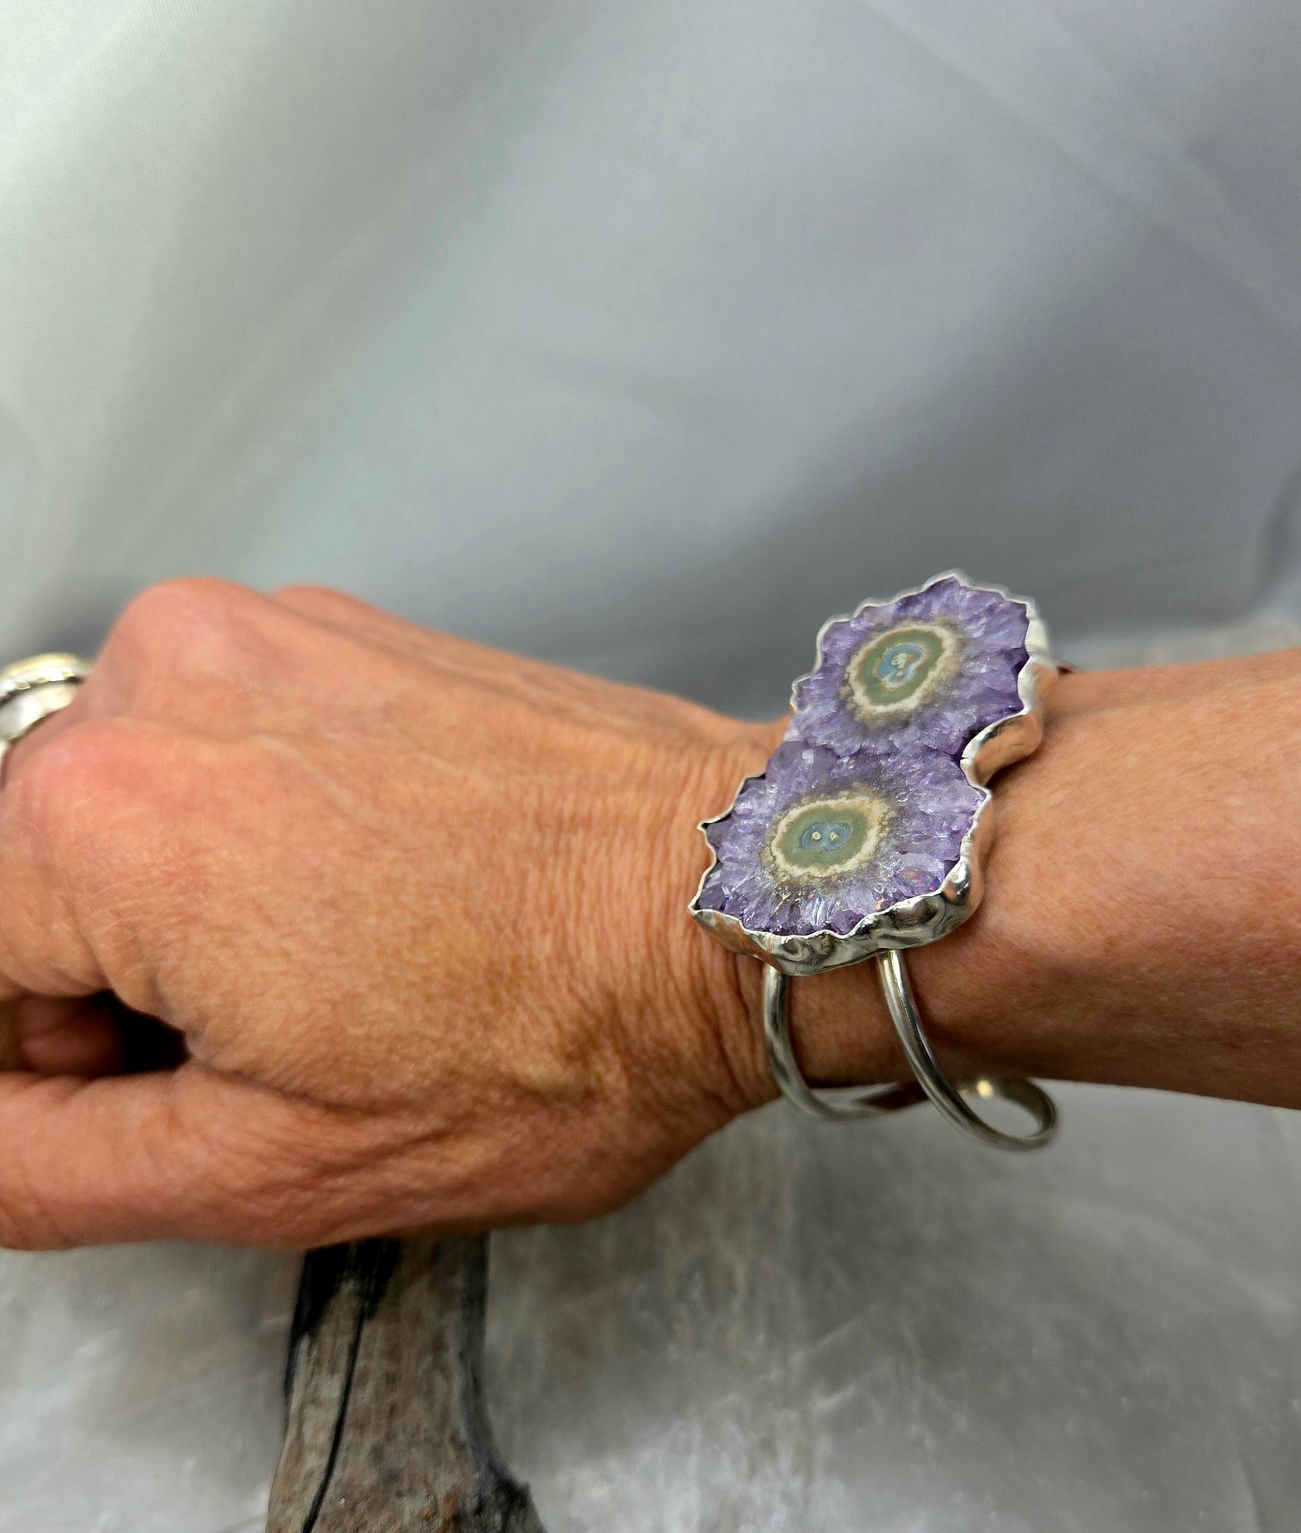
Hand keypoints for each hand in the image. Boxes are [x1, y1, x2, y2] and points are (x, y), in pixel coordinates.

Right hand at [0, 580, 772, 1247]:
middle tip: (283, 1040)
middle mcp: (164, 679)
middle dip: (114, 982)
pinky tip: (381, 889)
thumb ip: (41, 1165)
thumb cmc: (564, 1026)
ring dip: (187, 905)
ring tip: (351, 963)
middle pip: (31, 875)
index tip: (154, 1089)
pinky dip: (253, 827)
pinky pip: (218, 743)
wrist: (735, 896)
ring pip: (125, 808)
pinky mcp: (337, 629)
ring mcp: (260, 632)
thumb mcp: (274, 1166)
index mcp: (105, 817)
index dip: (52, 1064)